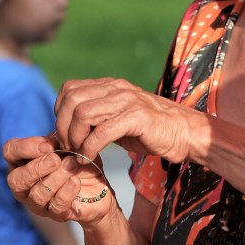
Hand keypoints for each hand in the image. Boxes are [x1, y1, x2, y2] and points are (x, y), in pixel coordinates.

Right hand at [3, 135, 119, 226]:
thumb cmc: (77, 161)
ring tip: (72, 166)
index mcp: (22, 162)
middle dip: (36, 168)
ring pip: (37, 196)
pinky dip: (66, 192)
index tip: (49, 145)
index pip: (10, 152)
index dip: (26, 148)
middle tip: (56, 159)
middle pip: (15, 180)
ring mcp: (38, 203)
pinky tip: (76, 181)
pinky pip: (56, 207)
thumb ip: (56, 140)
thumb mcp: (68, 144)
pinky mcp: (56, 215)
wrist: (98, 186)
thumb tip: (49, 143)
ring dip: (55, 179)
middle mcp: (24, 185)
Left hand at [52, 76, 202, 164]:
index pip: (70, 89)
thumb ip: (95, 119)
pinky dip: (90, 148)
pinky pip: (103, 131)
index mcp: (110, 85)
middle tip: (69, 147)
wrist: (184, 133)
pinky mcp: (137, 117)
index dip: (59, 113)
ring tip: (80, 154)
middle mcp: (116, 88)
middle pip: (72, 100)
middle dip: (63, 127)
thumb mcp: (117, 119)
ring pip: (83, 114)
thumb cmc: (149, 131)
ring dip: (75, 138)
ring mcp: (127, 101)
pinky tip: (91, 158)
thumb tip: (65, 130)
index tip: (65, 135)